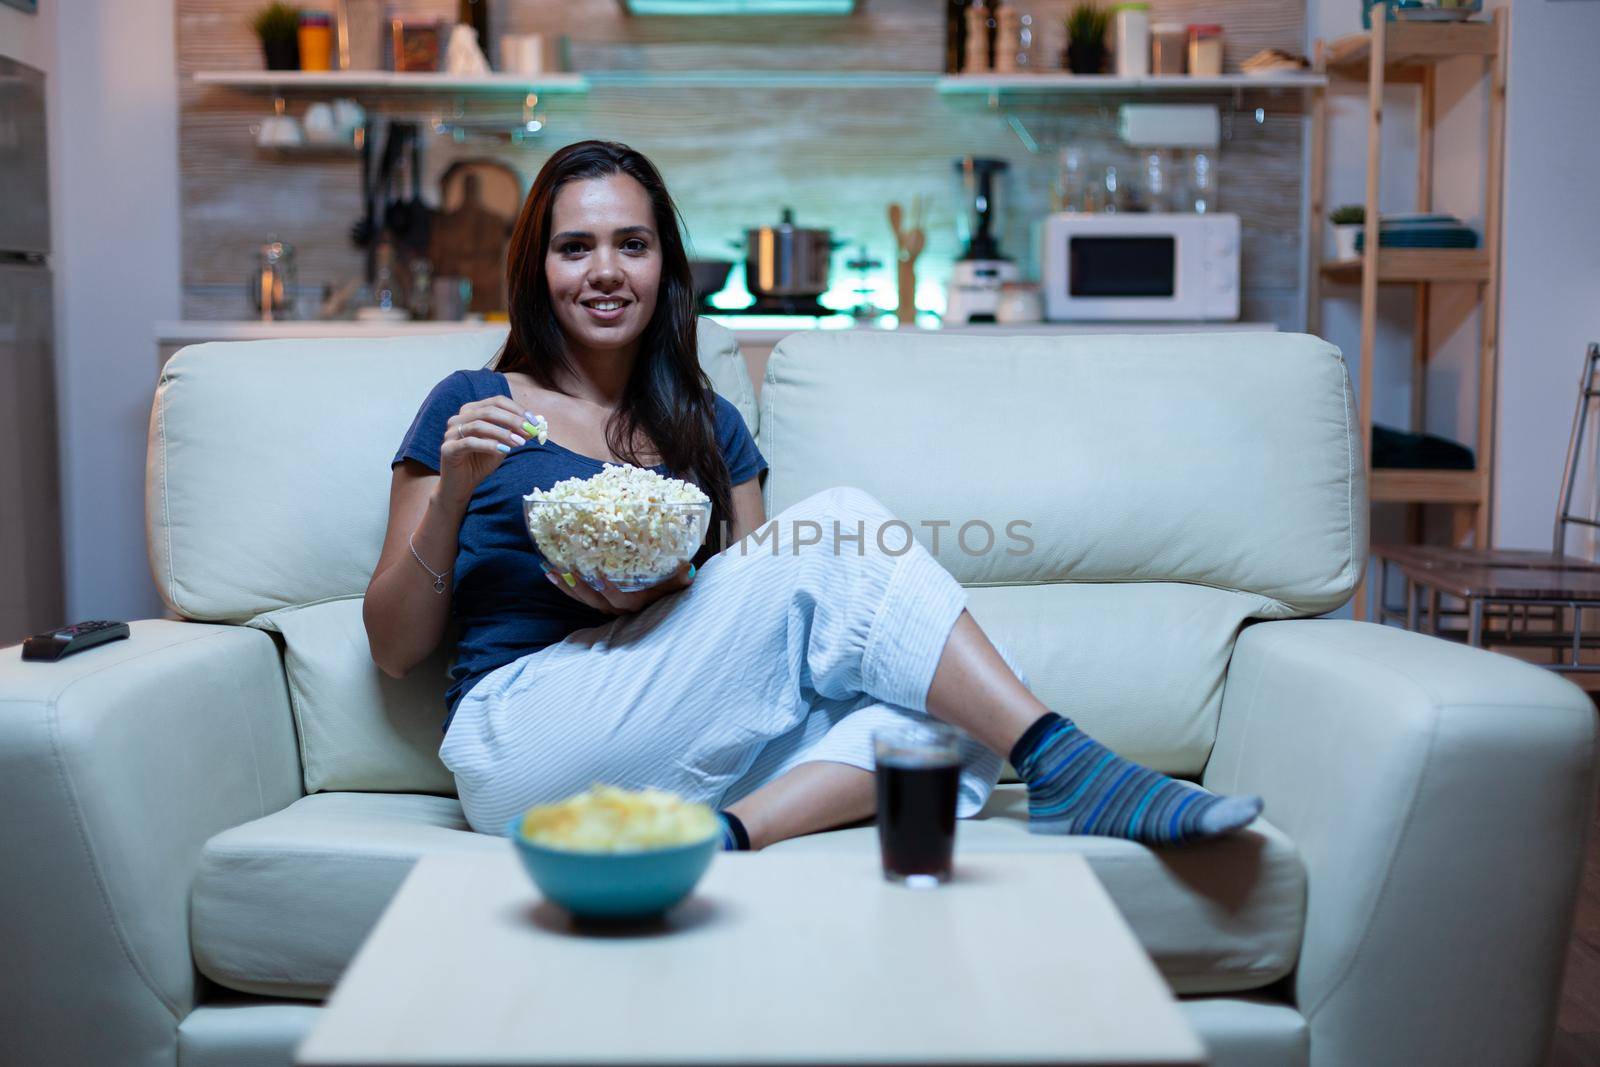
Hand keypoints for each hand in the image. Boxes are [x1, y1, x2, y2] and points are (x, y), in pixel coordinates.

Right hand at [437, 397, 545, 505]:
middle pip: (489, 411)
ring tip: (520, 442)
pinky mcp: (448, 449)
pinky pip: (470, 442)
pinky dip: (489, 445)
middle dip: (512, 420)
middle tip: (529, 430)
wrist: (461, 486)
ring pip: (479, 425)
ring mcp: (451, 433)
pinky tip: (504, 450)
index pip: (496, 402)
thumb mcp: (502, 446)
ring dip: (503, 433)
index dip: (516, 409)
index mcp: (471, 412)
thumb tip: (535, 424)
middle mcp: (458, 419)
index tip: (534, 421)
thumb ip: (515, 434)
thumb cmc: (480, 463)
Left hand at [542, 560, 694, 615]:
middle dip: (578, 586)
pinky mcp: (598, 602)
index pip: (621, 599)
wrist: (660, 601)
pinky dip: (565, 586)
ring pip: (583, 599)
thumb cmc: (667, 588)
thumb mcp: (674, 584)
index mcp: (637, 603)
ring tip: (549, 570)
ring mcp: (606, 607)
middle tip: (564, 569)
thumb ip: (678, 579)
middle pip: (595, 601)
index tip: (599, 574)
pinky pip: (578, 596)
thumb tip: (688, 571)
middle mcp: (619, 609)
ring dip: (566, 585)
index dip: (609, 589)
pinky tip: (550, 572)